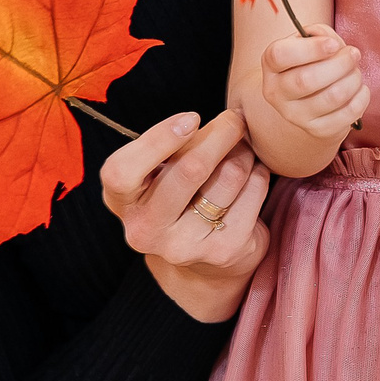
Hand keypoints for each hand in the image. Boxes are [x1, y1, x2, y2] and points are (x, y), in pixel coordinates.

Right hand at [100, 109, 272, 321]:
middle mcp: (146, 229)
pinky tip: (253, 174)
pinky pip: (253, 192)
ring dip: (243, 153)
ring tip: (243, 149)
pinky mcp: (223, 251)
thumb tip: (212, 121)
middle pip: (190, 169)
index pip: (123, 170)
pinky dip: (259, 173)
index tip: (192, 118)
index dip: (159, 140)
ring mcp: (184, 245)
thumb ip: (172, 146)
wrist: (201, 263)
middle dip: (220, 134)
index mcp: (121, 200)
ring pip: (229, 175)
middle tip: (235, 119)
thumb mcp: (158, 170)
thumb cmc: (177, 195)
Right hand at [261, 26, 368, 140]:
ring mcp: (295, 115)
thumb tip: (332, 43)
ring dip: (353, 79)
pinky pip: (347, 114)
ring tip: (356, 72)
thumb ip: (319, 34)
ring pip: (331, 97)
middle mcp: (277, 93)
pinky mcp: (317, 130)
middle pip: (306, 80)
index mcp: (271, 65)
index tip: (334, 44)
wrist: (309, 101)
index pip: (280, 55)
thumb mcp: (309, 42)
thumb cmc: (312, 63)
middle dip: (340, 63)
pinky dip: (361, 98)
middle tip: (353, 54)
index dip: (311, 48)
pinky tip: (360, 89)